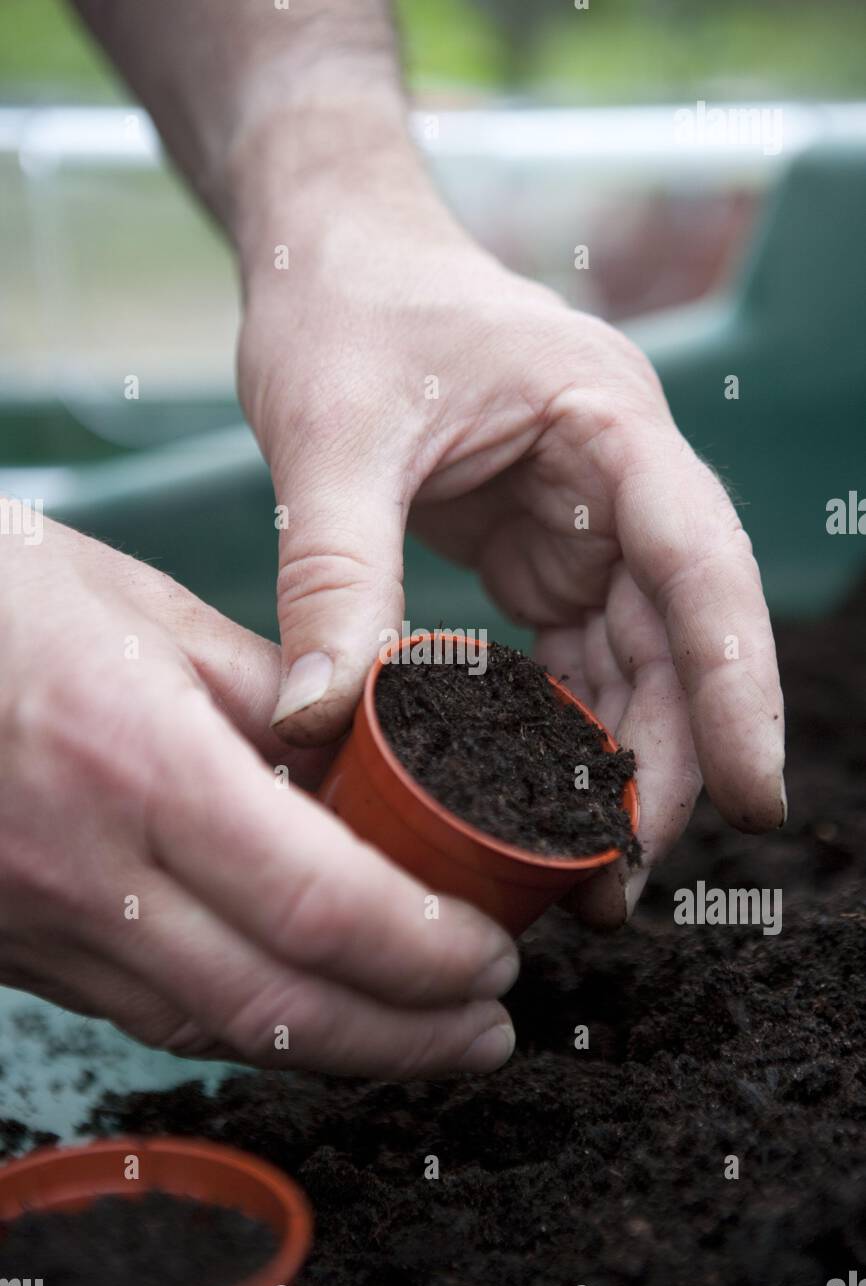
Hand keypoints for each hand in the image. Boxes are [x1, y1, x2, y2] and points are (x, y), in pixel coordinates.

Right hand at [0, 519, 516, 1074]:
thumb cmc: (0, 601)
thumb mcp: (148, 612)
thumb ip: (271, 696)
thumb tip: (365, 756)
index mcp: (140, 764)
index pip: (319, 901)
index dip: (425, 949)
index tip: (492, 952)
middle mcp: (87, 869)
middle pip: (280, 1003)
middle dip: (407, 1036)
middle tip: (486, 1031)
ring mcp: (42, 926)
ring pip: (214, 1029)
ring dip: (335, 1049)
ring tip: (422, 1039)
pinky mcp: (20, 949)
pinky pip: (150, 1013)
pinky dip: (246, 1024)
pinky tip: (304, 1010)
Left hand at [238, 193, 784, 927]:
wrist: (329, 254)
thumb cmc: (345, 306)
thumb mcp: (330, 436)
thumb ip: (334, 575)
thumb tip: (319, 725)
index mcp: (608, 425)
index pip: (702, 565)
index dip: (739, 688)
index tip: (757, 799)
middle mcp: (618, 481)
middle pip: (681, 639)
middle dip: (667, 761)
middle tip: (622, 881)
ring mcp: (584, 522)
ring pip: (635, 663)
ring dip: (617, 766)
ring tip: (584, 873)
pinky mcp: (539, 553)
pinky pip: (574, 660)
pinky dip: (561, 732)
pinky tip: (539, 803)